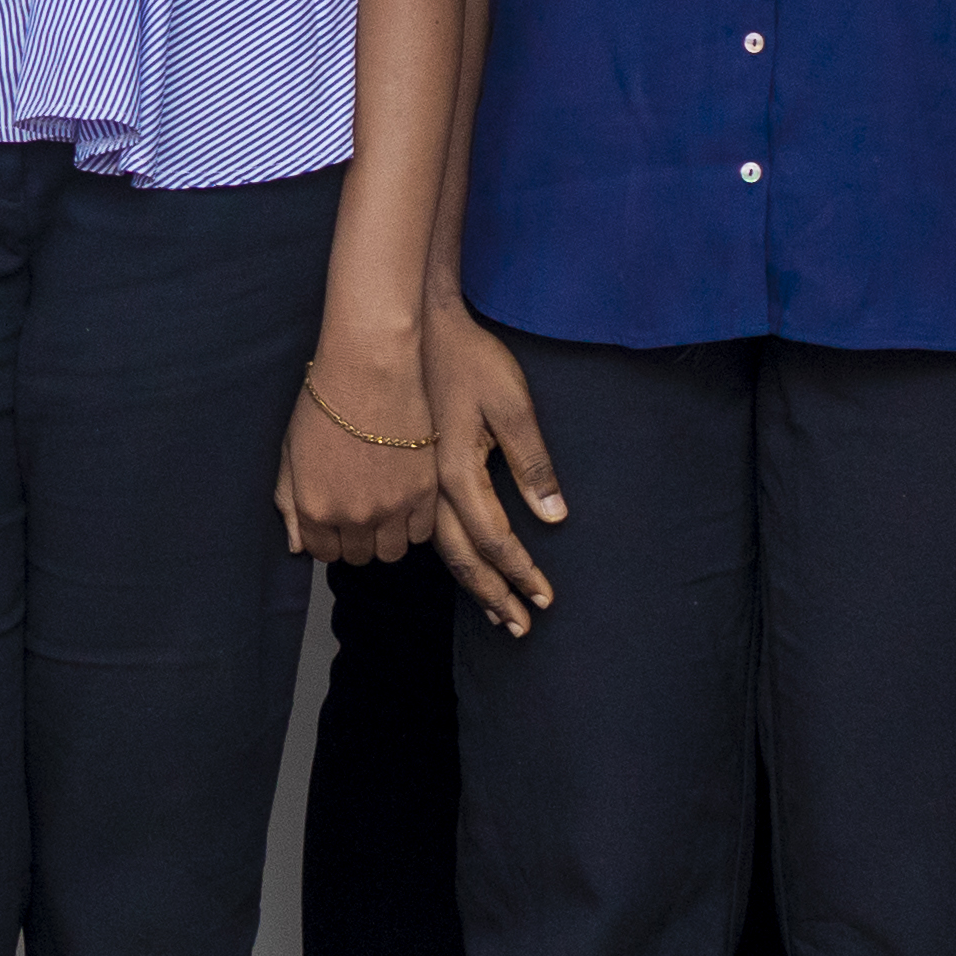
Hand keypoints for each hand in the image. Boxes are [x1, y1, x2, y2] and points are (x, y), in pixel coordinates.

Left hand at [275, 322, 437, 564]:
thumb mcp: (291, 452)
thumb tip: (297, 546)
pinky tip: (407, 502)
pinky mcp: (423, 494)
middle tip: (361, 512)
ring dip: (386, 537)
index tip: (336, 523)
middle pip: (358, 556)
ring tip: (385, 509)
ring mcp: (390, 508)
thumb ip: (290, 502)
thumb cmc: (324, 403)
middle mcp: (351, 516)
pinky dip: (413, 524)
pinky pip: (421, 534)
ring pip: (391, 552)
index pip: (323, 552)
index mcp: (314, 508)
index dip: (329, 539)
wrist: (369, 370)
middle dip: (356, 539)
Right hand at [428, 314, 565, 635]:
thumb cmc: (465, 356)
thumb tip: (554, 516)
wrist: (405, 328)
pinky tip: (447, 564)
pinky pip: (415, 530)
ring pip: (437, 549)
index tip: (544, 600)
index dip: (521, 573)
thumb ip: (533, 461)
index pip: (496, 541)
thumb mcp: (512, 403)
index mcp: (459, 474)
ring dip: (469, 581)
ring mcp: (409, 482)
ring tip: (492, 609)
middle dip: (494, 594)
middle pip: (463, 558)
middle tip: (520, 628)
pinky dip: (437, 556)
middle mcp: (429, 489)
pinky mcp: (401, 470)